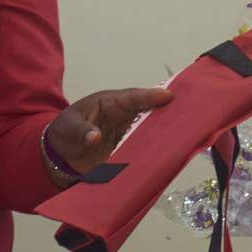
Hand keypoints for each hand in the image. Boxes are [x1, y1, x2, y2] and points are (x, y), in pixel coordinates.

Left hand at [46, 85, 175, 180]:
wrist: (61, 156)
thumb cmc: (65, 132)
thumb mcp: (67, 128)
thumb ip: (80, 131)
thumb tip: (94, 137)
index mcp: (110, 103)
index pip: (132, 97)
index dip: (150, 96)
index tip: (167, 96)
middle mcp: (123, 117)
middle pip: (149, 112)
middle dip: (167, 111)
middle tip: (189, 110)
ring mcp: (128, 135)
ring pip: (151, 131)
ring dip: (166, 132)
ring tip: (188, 132)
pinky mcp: (128, 152)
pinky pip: (144, 151)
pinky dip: (157, 152)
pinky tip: (171, 155)